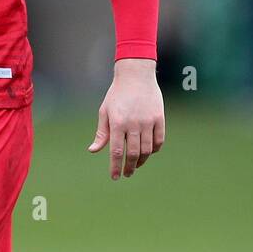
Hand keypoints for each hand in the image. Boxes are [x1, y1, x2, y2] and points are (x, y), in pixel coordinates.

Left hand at [87, 58, 164, 179]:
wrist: (136, 75)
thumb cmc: (117, 95)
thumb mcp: (105, 111)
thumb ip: (101, 133)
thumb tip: (93, 150)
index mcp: (117, 123)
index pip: (116, 151)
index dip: (115, 167)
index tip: (115, 177)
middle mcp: (133, 123)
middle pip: (132, 153)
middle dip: (129, 167)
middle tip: (126, 174)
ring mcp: (148, 121)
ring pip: (147, 149)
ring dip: (141, 161)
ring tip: (135, 165)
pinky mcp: (159, 118)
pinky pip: (159, 140)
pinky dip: (154, 150)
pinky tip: (148, 153)